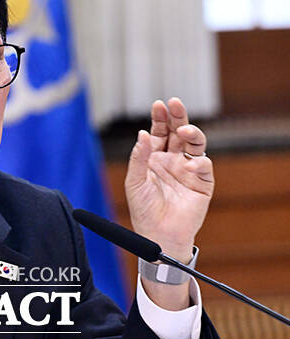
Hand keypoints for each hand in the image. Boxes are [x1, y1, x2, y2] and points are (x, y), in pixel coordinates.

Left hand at [125, 98, 213, 262]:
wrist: (157, 235)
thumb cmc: (144, 209)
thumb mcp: (135, 182)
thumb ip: (139, 158)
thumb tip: (142, 134)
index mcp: (156, 156)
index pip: (160, 131)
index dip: (160, 118)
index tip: (158, 105)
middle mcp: (174, 159)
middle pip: (179, 132)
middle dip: (178, 116)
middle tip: (175, 103)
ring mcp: (188, 170)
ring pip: (195, 144)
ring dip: (192, 133)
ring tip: (184, 130)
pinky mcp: (202, 184)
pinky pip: (204, 168)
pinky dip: (200, 162)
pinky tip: (192, 162)